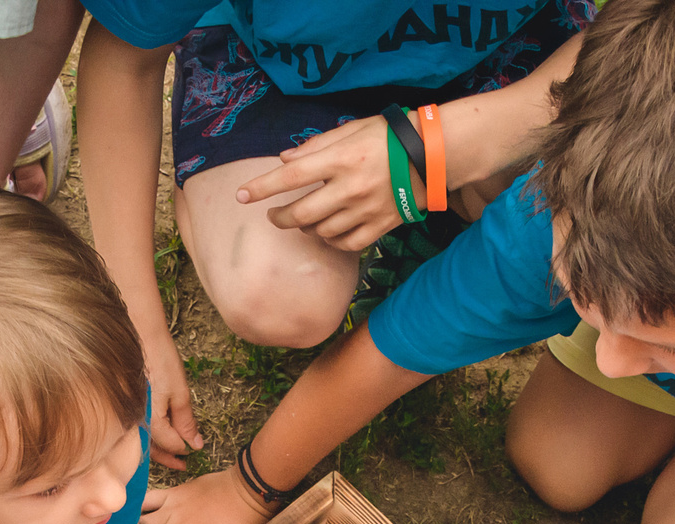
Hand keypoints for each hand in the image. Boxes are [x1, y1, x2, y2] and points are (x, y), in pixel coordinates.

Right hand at [141, 321, 204, 471]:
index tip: (193, 451)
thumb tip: (195, 445)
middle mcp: (134, 421)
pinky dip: (147, 436)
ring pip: (141, 442)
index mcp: (150, 420)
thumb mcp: (180, 392)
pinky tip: (157, 436)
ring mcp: (126, 414)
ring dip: (157, 450)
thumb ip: (186, 422)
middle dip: (168, 458)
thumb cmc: (160, 360)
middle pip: (151, 450)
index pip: (169, 444)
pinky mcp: (124, 407)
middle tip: (183, 465)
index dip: (183, 449)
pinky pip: (135, 429)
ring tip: (172, 453)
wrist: (139, 335)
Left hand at [238, 116, 406, 251]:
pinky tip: (329, 232)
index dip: (261, 187)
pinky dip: (332, 241)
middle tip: (275, 216)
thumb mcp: (352, 129)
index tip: (240, 196)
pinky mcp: (380, 226)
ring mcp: (365, 210)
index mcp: (341, 159)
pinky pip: (347, 244)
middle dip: (280, 218)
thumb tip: (284, 160)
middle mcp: (350, 187)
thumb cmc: (389, 136)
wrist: (433, 156)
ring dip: (307, 228)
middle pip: (301, 214)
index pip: (290, 177)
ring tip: (306, 219)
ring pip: (322, 231)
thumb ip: (316, 145)